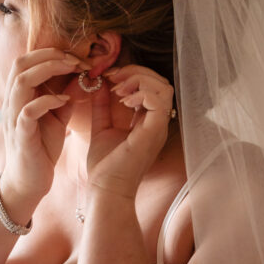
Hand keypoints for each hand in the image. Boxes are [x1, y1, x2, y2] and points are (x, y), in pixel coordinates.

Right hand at [0, 48, 86, 212]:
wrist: (29, 182)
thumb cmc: (42, 149)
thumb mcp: (57, 118)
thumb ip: (65, 97)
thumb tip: (81, 76)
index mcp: (20, 96)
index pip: (28, 61)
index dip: (51, 52)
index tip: (78, 58)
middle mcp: (12, 103)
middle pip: (21, 63)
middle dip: (49, 55)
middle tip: (76, 59)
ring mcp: (14, 118)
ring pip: (21, 82)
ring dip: (48, 70)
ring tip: (72, 70)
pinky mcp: (21, 136)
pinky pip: (28, 111)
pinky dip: (47, 101)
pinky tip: (64, 101)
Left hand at [86, 64, 174, 197]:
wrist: (105, 190)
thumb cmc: (105, 167)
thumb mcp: (102, 128)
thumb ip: (103, 107)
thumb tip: (99, 83)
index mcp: (147, 122)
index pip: (153, 87)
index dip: (133, 76)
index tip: (110, 78)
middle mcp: (157, 124)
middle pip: (161, 83)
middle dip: (137, 73)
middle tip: (114, 78)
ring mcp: (158, 128)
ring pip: (164, 88)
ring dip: (139, 81)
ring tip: (119, 91)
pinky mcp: (154, 132)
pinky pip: (159, 101)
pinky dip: (141, 93)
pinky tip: (123, 102)